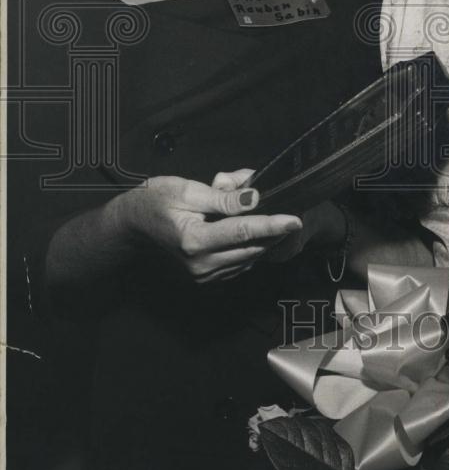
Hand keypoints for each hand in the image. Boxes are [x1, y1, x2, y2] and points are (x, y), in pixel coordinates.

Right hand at [118, 170, 302, 282]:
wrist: (131, 225)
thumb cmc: (155, 201)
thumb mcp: (187, 191)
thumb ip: (223, 197)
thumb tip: (254, 197)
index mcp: (194, 240)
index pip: (243, 232)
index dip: (272, 225)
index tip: (294, 220)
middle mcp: (201, 264)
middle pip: (251, 248)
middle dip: (273, 231)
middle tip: (287, 210)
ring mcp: (203, 275)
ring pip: (249, 259)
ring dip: (265, 240)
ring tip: (272, 219)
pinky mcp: (205, 278)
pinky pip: (239, 264)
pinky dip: (251, 249)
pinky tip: (256, 233)